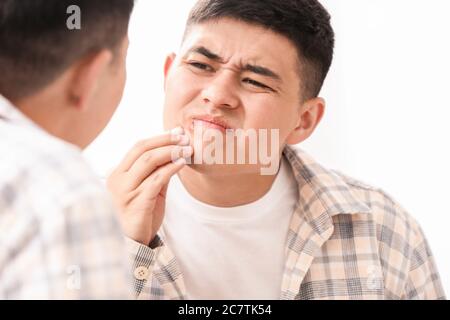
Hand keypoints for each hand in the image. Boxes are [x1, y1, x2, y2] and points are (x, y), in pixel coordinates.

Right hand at [107, 127, 191, 244]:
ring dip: (171, 152)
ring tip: (188, 149)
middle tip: (184, 137)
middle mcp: (117, 179)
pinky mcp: (137, 202)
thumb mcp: (149, 190)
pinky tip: (182, 164)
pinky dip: (171, 169)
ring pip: (149, 162)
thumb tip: (175, 153)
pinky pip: (156, 180)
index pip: (137, 148)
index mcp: (117, 173)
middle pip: (142, 150)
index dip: (159, 138)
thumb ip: (157, 173)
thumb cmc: (141, 215)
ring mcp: (125, 191)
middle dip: (165, 141)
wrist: (132, 243)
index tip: (177, 132)